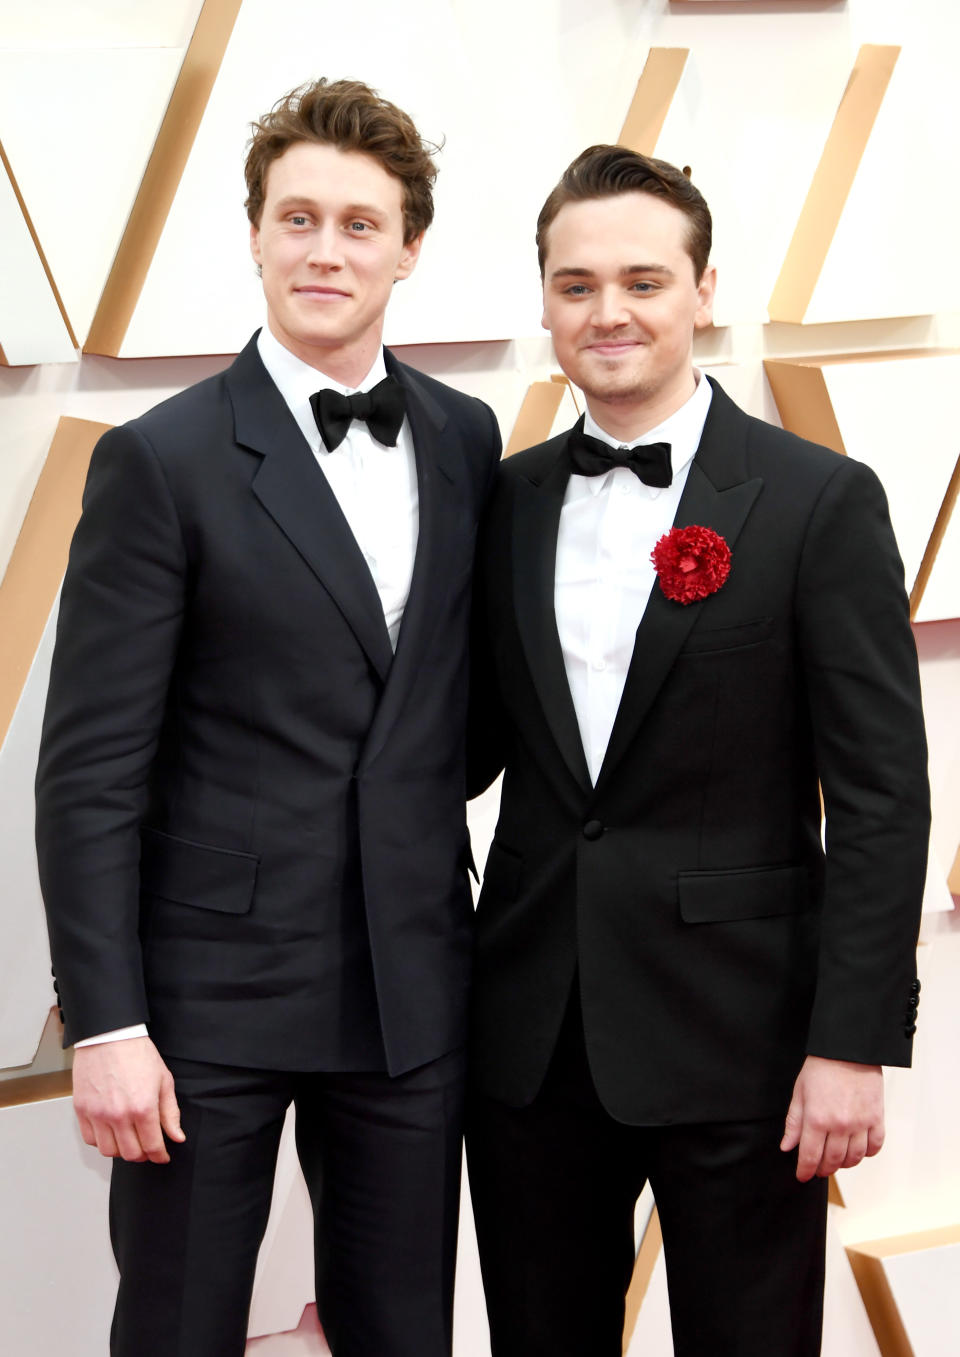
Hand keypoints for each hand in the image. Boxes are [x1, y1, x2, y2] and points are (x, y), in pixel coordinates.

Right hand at [72, 1037, 184, 1163]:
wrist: (110, 1035)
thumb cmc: (137, 1053)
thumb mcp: (164, 1080)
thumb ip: (170, 1112)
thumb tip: (176, 1137)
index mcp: (143, 1108)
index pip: (152, 1147)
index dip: (160, 1156)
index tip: (162, 1156)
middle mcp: (118, 1115)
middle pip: (131, 1154)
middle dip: (143, 1155)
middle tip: (147, 1147)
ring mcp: (97, 1114)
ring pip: (109, 1151)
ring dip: (121, 1150)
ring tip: (129, 1138)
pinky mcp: (81, 1110)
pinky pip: (90, 1139)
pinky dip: (101, 1140)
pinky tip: (111, 1130)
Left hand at [780, 1055, 883, 1181]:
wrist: (848, 1049)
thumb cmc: (821, 1067)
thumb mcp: (800, 1092)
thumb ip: (794, 1122)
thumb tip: (787, 1147)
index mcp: (816, 1118)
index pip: (810, 1156)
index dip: (805, 1170)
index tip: (802, 1176)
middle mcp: (840, 1125)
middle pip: (833, 1161)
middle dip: (823, 1169)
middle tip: (819, 1169)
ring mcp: (861, 1123)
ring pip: (854, 1158)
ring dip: (844, 1164)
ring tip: (837, 1161)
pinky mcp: (877, 1118)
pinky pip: (874, 1146)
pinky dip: (866, 1153)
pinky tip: (858, 1150)